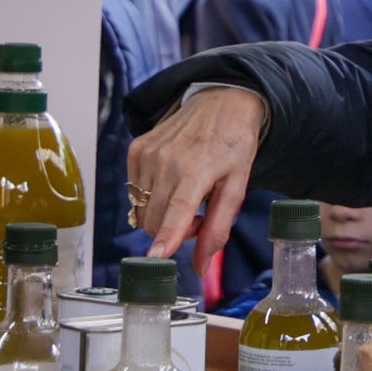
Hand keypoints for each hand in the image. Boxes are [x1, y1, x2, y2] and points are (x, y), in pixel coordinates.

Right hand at [125, 86, 265, 265]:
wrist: (220, 102)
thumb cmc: (233, 146)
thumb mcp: (237, 187)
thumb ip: (217, 228)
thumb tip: (200, 268)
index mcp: (197, 169)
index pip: (177, 210)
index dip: (166, 237)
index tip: (155, 258)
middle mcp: (167, 161)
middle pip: (155, 221)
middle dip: (174, 230)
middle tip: (199, 216)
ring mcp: (147, 154)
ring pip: (143, 211)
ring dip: (163, 215)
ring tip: (186, 195)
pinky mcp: (136, 150)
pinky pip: (135, 193)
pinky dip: (152, 197)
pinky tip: (172, 180)